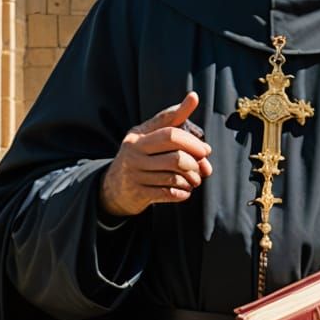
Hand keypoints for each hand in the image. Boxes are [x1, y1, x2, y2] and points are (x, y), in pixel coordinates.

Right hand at [100, 92, 212, 215]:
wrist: (114, 187)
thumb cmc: (142, 155)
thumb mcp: (151, 135)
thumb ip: (176, 125)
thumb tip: (201, 125)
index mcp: (138, 135)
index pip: (170, 134)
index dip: (192, 142)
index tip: (206, 150)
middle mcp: (133, 153)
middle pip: (176, 158)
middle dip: (195, 163)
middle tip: (202, 167)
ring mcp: (134, 174)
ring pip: (175, 177)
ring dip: (192, 180)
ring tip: (195, 180)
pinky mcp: (138, 193)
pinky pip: (169, 193)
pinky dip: (183, 193)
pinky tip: (185, 191)